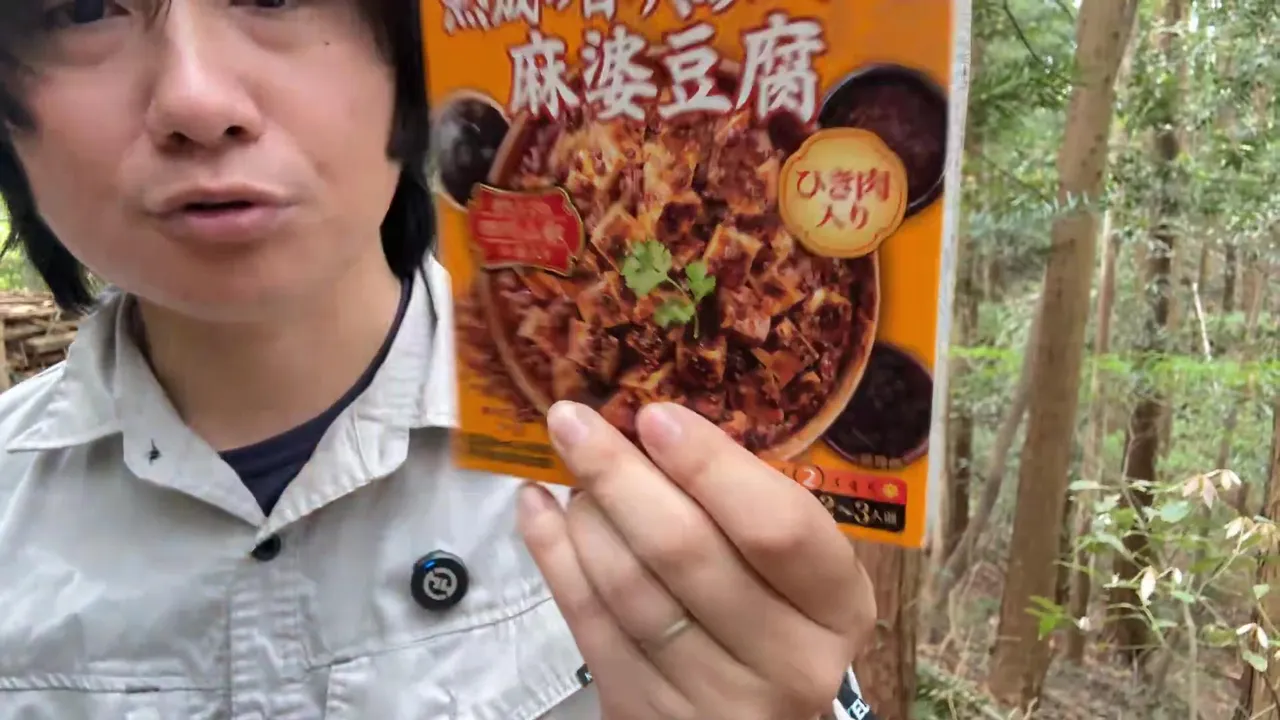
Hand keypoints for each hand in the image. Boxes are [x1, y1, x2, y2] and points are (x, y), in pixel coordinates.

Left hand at [517, 401, 876, 719]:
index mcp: (839, 605)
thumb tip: (657, 422)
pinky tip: (537, 507)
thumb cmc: (773, 619)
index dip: (711, 466)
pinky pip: (587, 621)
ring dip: (586, 515)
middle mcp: (788, 660)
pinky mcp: (646, 711)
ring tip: (568, 470)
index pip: (777, 526)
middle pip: (687, 551)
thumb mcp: (793, 572)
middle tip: (574, 420)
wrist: (739, 719)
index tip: (656, 414)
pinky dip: (553, 554)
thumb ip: (746, 509)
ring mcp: (715, 697)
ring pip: (628, 587)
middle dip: (619, 474)